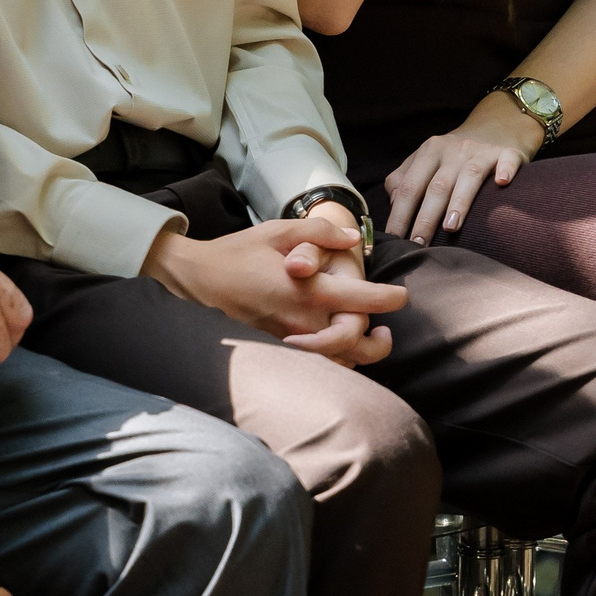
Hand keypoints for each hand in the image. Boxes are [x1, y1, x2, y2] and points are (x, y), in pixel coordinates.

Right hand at [144, 216, 405, 365]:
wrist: (194, 281)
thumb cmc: (236, 253)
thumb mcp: (276, 231)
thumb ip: (317, 233)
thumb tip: (351, 239)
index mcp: (306, 290)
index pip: (360, 301)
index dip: (388, 299)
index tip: (401, 296)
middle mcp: (301, 321)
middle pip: (356, 345)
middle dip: (378, 343)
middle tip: (386, 332)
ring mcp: (288, 340)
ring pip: (336, 361)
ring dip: (356, 353)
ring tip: (365, 340)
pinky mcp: (276, 349)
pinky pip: (314, 363)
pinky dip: (331, 360)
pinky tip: (334, 347)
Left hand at [384, 98, 543, 244]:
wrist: (493, 127)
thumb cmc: (453, 155)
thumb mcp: (424, 161)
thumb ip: (403, 180)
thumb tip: (394, 204)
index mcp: (429, 152)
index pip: (410, 186)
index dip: (401, 214)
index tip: (395, 240)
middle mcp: (453, 150)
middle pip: (437, 186)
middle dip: (426, 217)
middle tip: (419, 244)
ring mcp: (480, 151)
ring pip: (468, 176)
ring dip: (459, 202)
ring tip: (450, 227)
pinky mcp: (507, 152)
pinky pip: (506, 160)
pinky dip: (505, 170)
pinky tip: (502, 182)